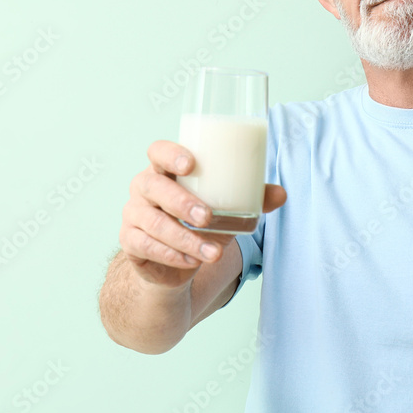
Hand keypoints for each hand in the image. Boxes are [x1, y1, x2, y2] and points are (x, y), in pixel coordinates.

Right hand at [118, 139, 286, 287]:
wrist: (175, 260)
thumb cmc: (200, 222)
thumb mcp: (226, 209)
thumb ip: (252, 199)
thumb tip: (282, 194)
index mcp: (165, 170)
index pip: (157, 151)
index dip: (170, 153)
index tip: (191, 164)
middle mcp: (144, 187)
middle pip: (153, 186)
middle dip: (181, 202)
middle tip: (208, 217)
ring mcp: (133, 214)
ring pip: (153, 223)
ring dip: (184, 238)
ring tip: (213, 252)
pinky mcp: (130, 242)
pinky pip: (146, 247)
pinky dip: (172, 255)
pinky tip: (192, 261)